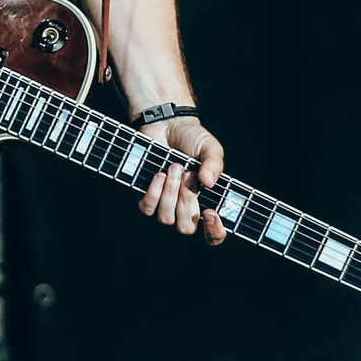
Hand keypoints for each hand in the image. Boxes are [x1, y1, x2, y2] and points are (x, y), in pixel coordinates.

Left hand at [139, 117, 226, 245]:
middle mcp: (186, 209)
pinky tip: (159, 174)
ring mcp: (165, 205)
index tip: (210, 213)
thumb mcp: (210, 148)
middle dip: (187, 201)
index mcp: (208, 203)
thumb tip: (208, 183)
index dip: (213, 232)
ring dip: (170, 193)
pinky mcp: (146, 197)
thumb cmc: (192, 139)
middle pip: (186, 228)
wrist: (167, 124)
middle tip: (188, 174)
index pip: (213, 235)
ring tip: (174, 167)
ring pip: (165, 218)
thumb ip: (214, 164)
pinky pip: (147, 208)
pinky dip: (153, 192)